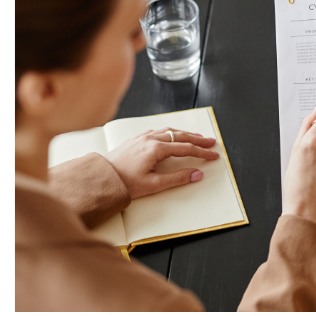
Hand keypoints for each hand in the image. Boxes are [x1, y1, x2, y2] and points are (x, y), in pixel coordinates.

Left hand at [102, 127, 219, 198]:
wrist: (102, 178)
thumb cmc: (124, 183)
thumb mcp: (154, 185)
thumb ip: (178, 178)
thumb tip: (197, 174)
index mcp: (156, 149)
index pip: (186, 148)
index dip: (202, 152)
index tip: (213, 155)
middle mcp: (150, 139)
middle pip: (180, 136)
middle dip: (198, 139)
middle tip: (211, 142)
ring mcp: (142, 138)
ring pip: (169, 131)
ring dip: (184, 134)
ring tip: (196, 137)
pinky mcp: (135, 139)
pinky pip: (157, 131)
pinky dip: (170, 132)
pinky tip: (172, 134)